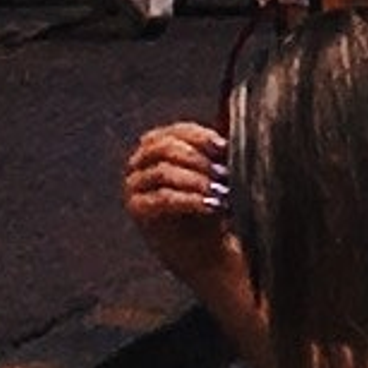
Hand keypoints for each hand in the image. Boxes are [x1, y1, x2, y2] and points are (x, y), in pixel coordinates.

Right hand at [122, 122, 240, 289]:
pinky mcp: (137, 210)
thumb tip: (233, 119)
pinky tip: (210, 205)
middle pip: (164, 147)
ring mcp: (134, 186)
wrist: (207, 248)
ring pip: (162, 171)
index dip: (201, 136)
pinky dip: (189, 199)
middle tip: (224, 172)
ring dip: (197, 179)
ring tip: (220, 191)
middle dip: (199, 158)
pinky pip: (161, 198)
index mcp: (158, 146)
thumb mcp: (217, 172)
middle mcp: (140, 163)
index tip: (225, 147)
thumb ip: (217, 149)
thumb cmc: (212, 205)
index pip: (176, 131)